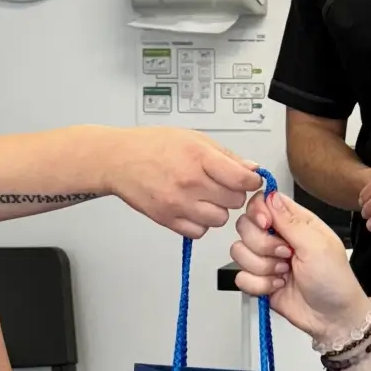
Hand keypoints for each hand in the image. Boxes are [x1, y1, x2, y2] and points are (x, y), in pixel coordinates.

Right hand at [109, 128, 259, 239]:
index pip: (243, 179)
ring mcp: (178, 204)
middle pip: (234, 201)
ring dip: (217, 210)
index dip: (251, 181)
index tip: (247, 179)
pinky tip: (192, 208)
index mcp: (199, 157)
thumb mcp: (194, 139)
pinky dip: (200, 223)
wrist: (118, 160)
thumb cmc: (153, 146)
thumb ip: (226, 156)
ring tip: (204, 196)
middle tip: (220, 185)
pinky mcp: (167, 220)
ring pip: (220, 219)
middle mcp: (190, 182)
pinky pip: (199, 232)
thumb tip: (252, 169)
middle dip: (232, 193)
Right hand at [230, 188, 370, 345]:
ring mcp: (267, 260)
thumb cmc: (335, 281)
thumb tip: (270, 196)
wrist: (333, 318)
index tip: (266, 225)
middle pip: (246, 226)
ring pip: (240, 252)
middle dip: (262, 244)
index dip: (258, 212)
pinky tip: (277, 286)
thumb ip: (290, 221)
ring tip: (284, 273)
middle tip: (286, 255)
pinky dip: (259, 284)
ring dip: (263, 266)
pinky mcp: (260, 281)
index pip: (263, 202)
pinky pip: (241, 277)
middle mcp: (279, 238)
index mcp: (296, 222)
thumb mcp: (317, 245)